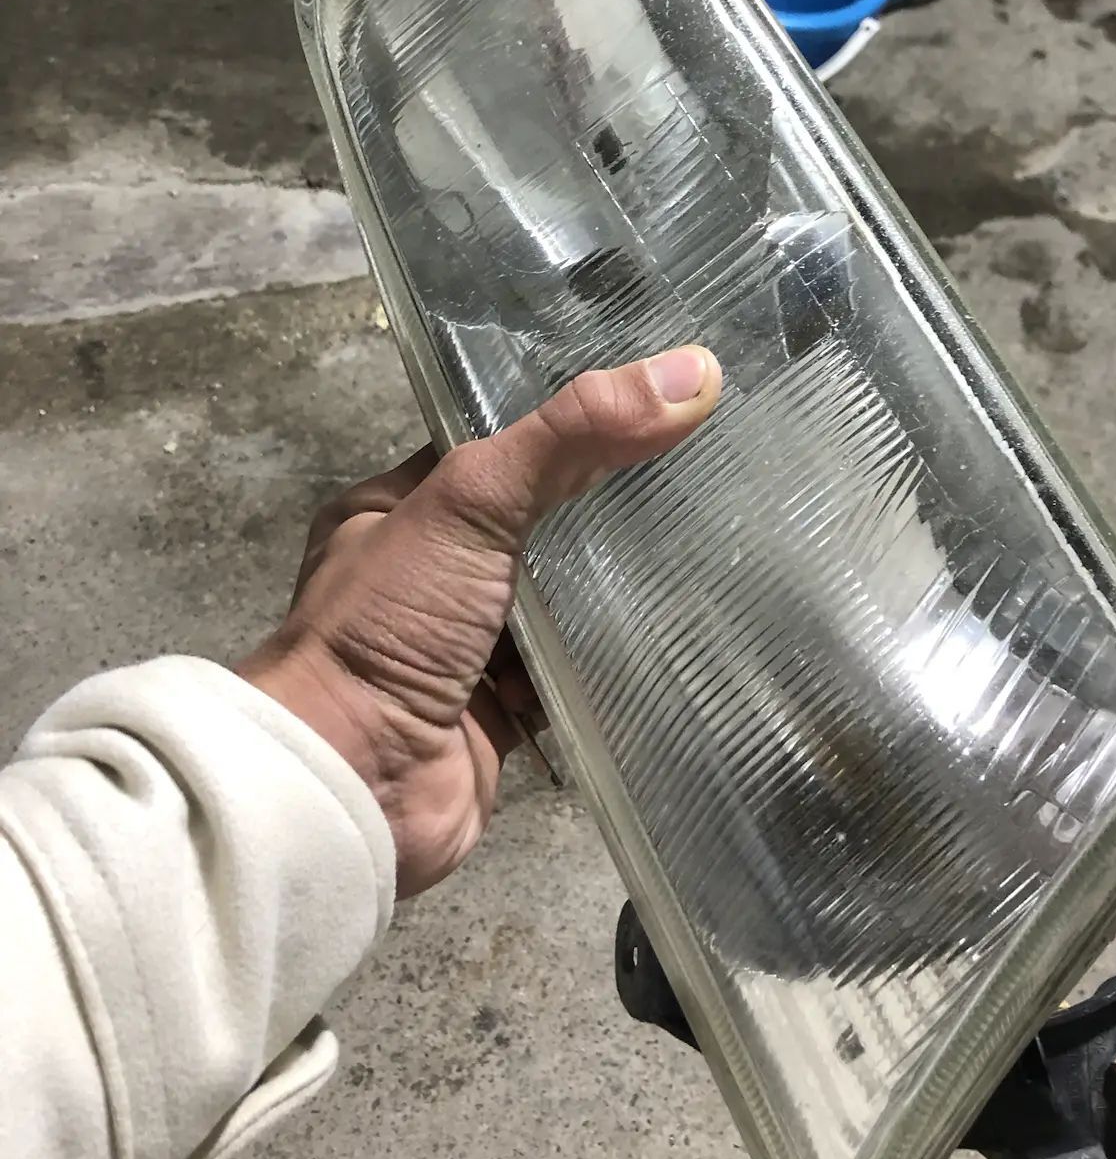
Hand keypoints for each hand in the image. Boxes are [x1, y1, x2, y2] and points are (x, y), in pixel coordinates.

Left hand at [237, 346, 721, 896]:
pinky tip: (688, 626)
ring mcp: (463, 649)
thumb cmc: (391, 624)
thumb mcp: (474, 498)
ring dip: (620, 585)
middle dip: (608, 506)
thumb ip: (574, 434)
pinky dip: (616, 659)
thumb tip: (695, 369)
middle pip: (537, 523)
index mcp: (393, 508)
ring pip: (560, 602)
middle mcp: (425, 575)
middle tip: (709, 465)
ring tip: (720, 534)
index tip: (661, 399)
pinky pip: (574, 675)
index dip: (571, 423)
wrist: (352, 789)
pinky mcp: (501, 716)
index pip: (496, 446)